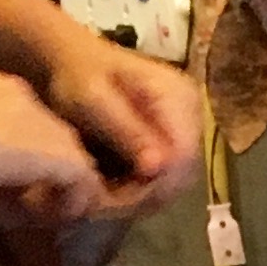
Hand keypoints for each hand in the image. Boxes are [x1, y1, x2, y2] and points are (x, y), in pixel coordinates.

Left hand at [44, 35, 203, 208]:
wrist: (74, 64)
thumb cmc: (78, 75)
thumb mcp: (94, 100)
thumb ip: (127, 133)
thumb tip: (158, 168)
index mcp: (179, 96)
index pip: (184, 157)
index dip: (155, 184)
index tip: (117, 197)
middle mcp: (193, 116)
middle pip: (183, 176)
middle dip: (146, 195)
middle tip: (106, 202)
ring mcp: (188, 132)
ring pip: (175, 184)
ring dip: (142, 197)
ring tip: (108, 196)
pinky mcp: (177, 145)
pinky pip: (167, 182)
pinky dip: (142, 191)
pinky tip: (117, 189)